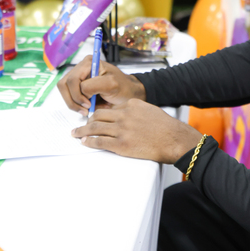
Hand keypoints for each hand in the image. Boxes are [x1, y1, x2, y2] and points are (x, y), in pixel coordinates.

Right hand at [57, 56, 146, 114]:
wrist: (128, 94)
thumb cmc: (123, 88)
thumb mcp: (111, 85)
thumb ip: (93, 86)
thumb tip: (81, 91)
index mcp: (88, 63)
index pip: (72, 80)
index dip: (78, 95)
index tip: (89, 105)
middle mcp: (80, 68)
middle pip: (64, 86)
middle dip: (74, 101)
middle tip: (86, 110)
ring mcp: (77, 78)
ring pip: (64, 93)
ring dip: (75, 104)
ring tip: (89, 110)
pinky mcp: (77, 88)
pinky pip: (70, 98)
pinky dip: (78, 106)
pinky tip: (91, 107)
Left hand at [72, 99, 202, 163]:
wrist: (174, 140)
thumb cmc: (165, 127)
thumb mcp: (149, 110)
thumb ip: (134, 111)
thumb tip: (122, 116)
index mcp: (130, 105)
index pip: (109, 109)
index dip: (99, 114)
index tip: (93, 118)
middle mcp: (123, 116)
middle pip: (98, 116)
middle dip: (87, 121)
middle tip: (80, 124)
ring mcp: (121, 130)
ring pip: (94, 128)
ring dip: (82, 131)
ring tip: (75, 133)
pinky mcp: (121, 145)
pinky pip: (99, 142)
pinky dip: (89, 142)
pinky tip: (84, 142)